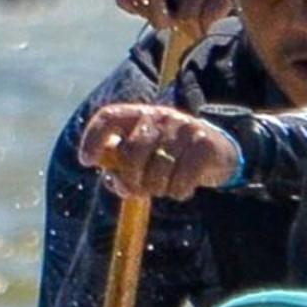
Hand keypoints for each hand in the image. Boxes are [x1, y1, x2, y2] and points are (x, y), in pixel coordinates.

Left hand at [82, 103, 240, 198]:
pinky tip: (182, 190)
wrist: (219, 152)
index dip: (93, 138)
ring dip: (157, 190)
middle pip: (132, 153)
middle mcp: (161, 116)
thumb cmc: (171, 157)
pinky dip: (178, 193)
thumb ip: (123, 165)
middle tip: (138, 192)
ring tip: (164, 189)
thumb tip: (113, 178)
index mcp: (141, 114)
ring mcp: (185, 129)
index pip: (109, 117)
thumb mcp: (145, 155)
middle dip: (131, 180)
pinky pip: (181, 181)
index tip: (87, 161)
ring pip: (157, 172)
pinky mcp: (204, 146)